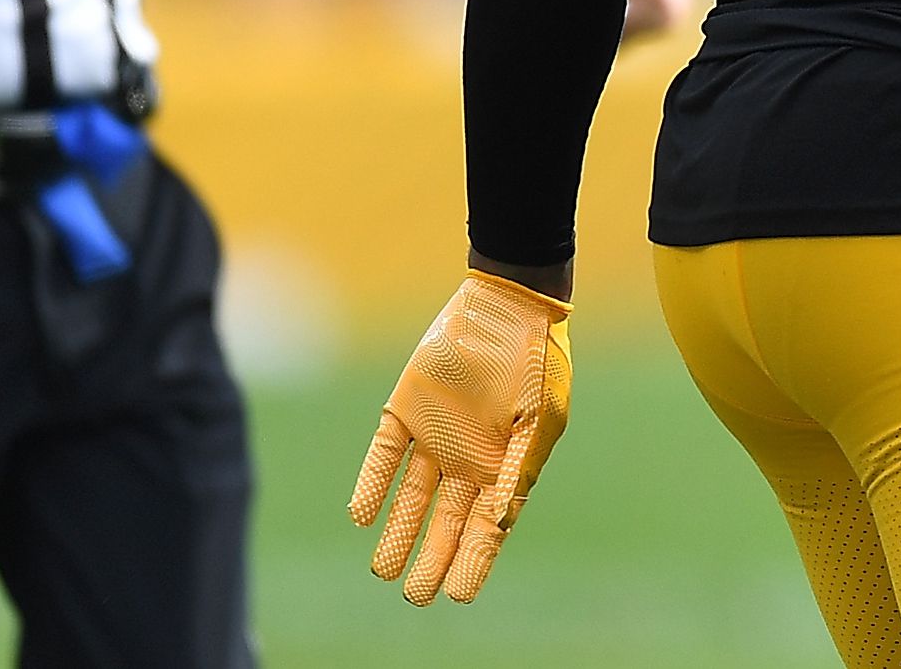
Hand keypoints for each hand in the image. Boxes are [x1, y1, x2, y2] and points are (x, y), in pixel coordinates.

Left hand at [350, 273, 572, 603]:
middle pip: (445, 522)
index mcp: (505, 464)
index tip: (457, 595)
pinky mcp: (405, 411)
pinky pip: (384, 456)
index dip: (473, 561)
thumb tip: (499, 523)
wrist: (508, 302)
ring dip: (398, 534)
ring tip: (384, 572)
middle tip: (416, 597)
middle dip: (432, 560)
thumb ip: (519, 471)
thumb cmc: (537, 360)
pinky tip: (361, 515)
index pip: (485, 526)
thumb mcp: (539, 419)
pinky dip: (372, 484)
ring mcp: (435, 437)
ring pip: (411, 498)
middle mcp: (468, 458)